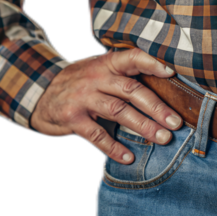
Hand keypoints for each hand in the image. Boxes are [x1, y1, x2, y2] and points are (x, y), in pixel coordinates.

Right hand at [29, 49, 183, 164]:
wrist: (40, 95)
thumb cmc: (78, 83)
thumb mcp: (96, 70)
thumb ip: (121, 74)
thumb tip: (161, 80)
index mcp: (106, 64)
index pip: (131, 58)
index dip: (151, 62)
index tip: (171, 72)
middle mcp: (96, 78)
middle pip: (131, 90)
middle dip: (156, 107)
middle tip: (176, 123)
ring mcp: (83, 98)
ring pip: (118, 111)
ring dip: (143, 126)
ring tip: (162, 139)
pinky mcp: (73, 118)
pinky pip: (97, 134)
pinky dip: (114, 147)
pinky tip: (128, 157)